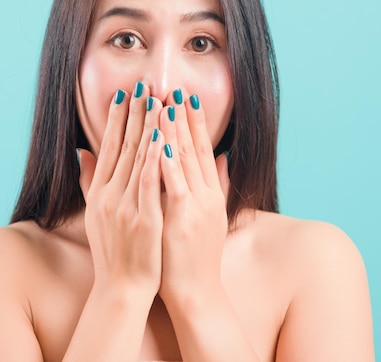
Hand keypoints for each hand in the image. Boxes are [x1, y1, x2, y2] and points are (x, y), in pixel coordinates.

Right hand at [78, 82, 164, 297]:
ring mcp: (124, 206)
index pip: (109, 147)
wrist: (121, 287)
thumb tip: (82, 151)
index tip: (124, 94)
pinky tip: (162, 137)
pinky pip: (149, 182)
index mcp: (99, 192)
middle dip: (134, 113)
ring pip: (138, 159)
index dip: (116, 119)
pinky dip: (155, 158)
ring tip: (157, 100)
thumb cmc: (113, 251)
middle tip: (143, 85)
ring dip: (148, 127)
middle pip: (123, 146)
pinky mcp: (143, 218)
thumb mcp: (95, 214)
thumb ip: (89, 180)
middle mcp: (108, 195)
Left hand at [157, 89, 230, 302]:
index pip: (200, 149)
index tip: (185, 97)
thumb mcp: (210, 216)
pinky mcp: (182, 219)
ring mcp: (195, 205)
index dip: (194, 122)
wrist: (197, 292)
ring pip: (183, 161)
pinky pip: (173, 184)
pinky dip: (166, 161)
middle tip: (174, 88)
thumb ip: (216, 185)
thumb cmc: (195, 255)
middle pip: (193, 148)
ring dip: (174, 130)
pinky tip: (158, 141)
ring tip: (165, 103)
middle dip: (183, 117)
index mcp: (209, 193)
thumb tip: (222, 156)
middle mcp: (205, 194)